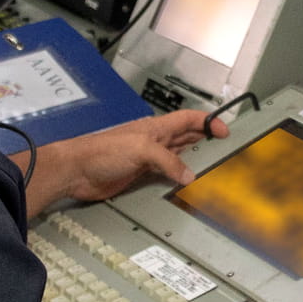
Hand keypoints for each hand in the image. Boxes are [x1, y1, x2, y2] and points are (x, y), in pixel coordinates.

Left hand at [20, 110, 225, 213]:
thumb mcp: (141, 150)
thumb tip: (188, 174)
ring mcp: (147, 157)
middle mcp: (154, 141)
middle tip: (224, 147)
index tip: (225, 129)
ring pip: (178, 155)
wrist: (77, 171)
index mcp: (156, 127)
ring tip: (211, 164)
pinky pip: (166, 173)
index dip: (208, 121)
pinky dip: (178, 177)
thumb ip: (168, 160)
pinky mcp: (140, 174)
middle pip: (186, 136)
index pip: (189, 119)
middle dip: (206, 139)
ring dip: (194, 158)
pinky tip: (185, 182)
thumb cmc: (102, 152)